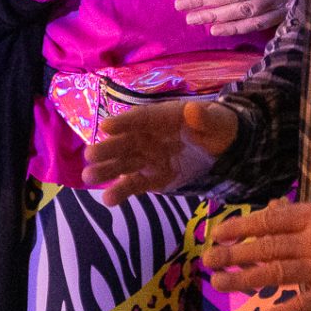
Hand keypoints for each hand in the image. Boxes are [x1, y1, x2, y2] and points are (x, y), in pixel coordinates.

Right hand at [84, 99, 235, 206]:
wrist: (222, 149)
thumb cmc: (217, 128)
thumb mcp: (217, 122)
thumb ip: (204, 119)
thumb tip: (193, 110)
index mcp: (163, 117)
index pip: (142, 118)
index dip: (125, 122)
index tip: (106, 127)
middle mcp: (149, 136)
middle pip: (126, 141)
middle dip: (108, 148)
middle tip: (89, 155)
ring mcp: (148, 157)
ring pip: (124, 163)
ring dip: (106, 170)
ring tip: (88, 177)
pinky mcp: (151, 178)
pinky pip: (134, 184)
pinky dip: (121, 191)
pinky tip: (108, 200)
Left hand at [205, 197, 310, 310]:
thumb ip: (304, 212)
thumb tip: (274, 207)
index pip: (269, 220)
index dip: (241, 226)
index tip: (217, 231)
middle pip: (265, 247)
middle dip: (233, 253)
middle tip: (208, 259)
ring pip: (274, 274)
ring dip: (243, 279)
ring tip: (218, 282)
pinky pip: (299, 305)